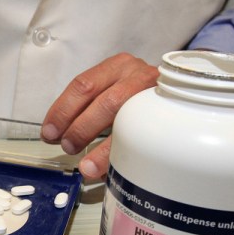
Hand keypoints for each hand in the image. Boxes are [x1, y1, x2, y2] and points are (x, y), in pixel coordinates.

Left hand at [41, 53, 158, 178]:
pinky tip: (113, 168)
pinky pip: (142, 134)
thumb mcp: (115, 89)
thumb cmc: (139, 95)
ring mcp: (155, 92)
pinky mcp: (168, 110)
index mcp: (117, 67)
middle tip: (67, 147)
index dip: (62, 110)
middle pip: (102, 100)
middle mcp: (136, 73)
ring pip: (124, 117)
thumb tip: (60, 135)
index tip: (49, 132)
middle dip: (79, 127)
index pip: (83, 85)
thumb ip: (90, 106)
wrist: (185, 89)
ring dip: (101, 145)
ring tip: (85, 165)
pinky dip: (123, 153)